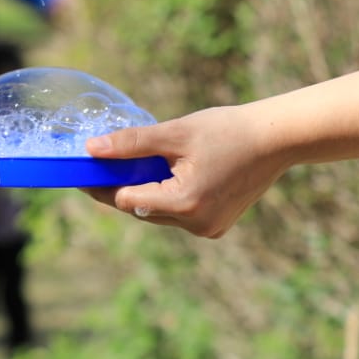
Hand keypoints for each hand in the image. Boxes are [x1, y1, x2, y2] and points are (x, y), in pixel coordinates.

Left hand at [82, 105, 292, 238]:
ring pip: (158, 213)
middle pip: (140, 209)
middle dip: (119, 188)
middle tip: (97, 167)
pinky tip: (160, 174)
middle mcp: (196, 224)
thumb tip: (91, 149)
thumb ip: (132, 144)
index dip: (101, 184)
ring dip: (144, 192)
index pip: (125, 200)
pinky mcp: (216, 225)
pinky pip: (178, 214)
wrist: (276, 139)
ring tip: (126, 167)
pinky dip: (166, 196)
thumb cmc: (227, 131)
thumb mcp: (175, 132)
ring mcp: (208, 228)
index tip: (82, 171)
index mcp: (184, 203)